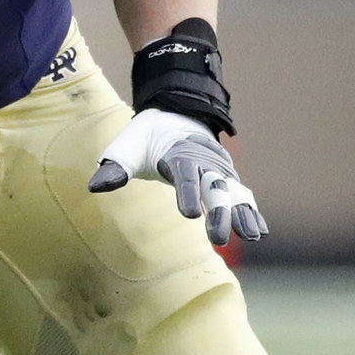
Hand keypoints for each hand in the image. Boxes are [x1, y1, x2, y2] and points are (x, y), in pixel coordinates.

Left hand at [88, 108, 265, 244]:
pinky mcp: (227, 179)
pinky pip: (242, 196)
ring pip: (234, 193)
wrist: (177, 115)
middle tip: (217, 239)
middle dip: (218, 213)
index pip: (184, 174)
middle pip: (214, 187)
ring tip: (251, 236)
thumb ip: (115, 166)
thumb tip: (95, 187)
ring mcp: (219, 170)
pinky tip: (259, 231)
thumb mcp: (128, 146)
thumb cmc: (147, 137)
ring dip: (242, 214)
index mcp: (178, 153)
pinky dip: (252, 211)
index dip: (187, 193)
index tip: (189, 216)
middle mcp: (203, 161)